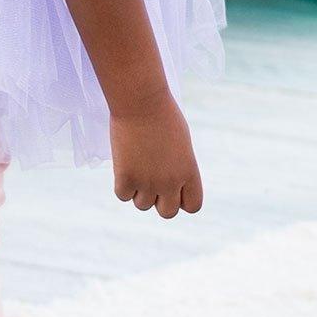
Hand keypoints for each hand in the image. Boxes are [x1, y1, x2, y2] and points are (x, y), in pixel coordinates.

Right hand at [109, 94, 201, 217]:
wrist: (142, 102)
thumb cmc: (164, 116)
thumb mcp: (181, 145)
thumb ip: (179, 169)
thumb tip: (170, 189)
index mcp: (189, 171)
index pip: (193, 206)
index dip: (183, 199)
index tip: (175, 189)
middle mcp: (171, 182)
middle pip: (167, 213)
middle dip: (160, 201)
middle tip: (153, 182)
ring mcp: (147, 182)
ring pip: (142, 205)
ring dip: (139, 191)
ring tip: (139, 164)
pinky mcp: (125, 178)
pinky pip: (123, 195)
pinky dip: (123, 184)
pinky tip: (126, 163)